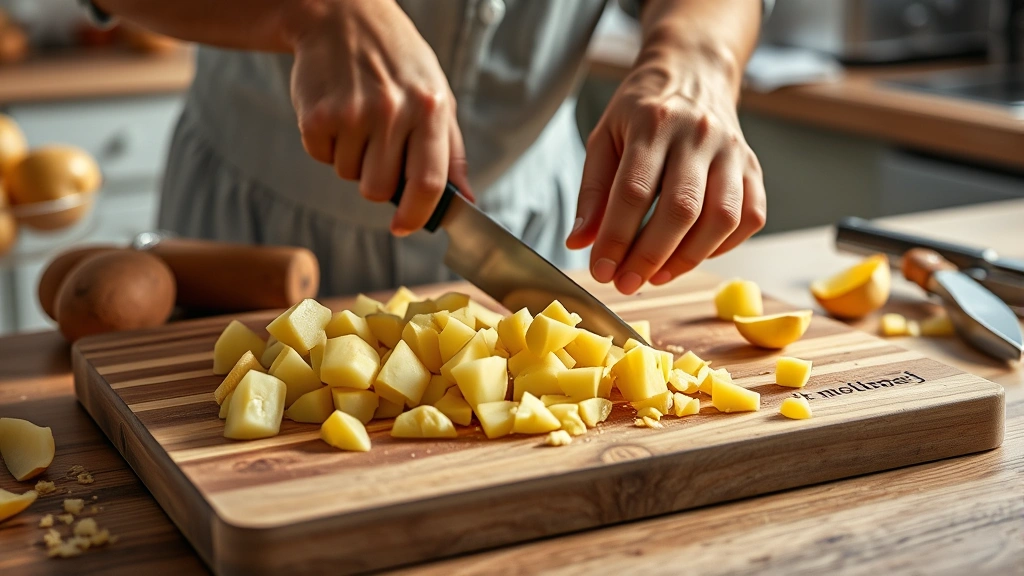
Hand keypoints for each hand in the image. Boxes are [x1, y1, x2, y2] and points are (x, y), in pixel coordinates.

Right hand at [288, 0, 471, 234]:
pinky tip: (337, 113)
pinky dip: (327, 145)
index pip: (427, 183)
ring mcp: (352, 113)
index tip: (406, 226)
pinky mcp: (316, 114)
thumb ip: (452, 152)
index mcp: (430, 109)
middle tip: (378, 150)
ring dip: (352, 160)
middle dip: (378, 183)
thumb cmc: (398, 61)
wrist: (342, 16)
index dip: (417, 215)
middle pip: (380, 190)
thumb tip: (465, 200)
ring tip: (359, 120)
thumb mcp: (438, 96)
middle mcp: (392, 111)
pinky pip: (322, 157)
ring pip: (349, 176)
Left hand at [566, 44, 765, 294]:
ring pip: (722, 218)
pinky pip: (749, 218)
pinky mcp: (754, 168)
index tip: (601, 270)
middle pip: (681, 208)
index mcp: (654, 123)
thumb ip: (592, 192)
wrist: (694, 73)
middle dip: (650, 256)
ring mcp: (732, 151)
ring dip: (688, 258)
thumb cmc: (642, 111)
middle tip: (626, 284)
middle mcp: (699, 135)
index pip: (634, 191)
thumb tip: (579, 242)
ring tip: (656, 276)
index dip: (616, 238)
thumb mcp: (604, 138)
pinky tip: (692, 254)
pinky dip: (722, 247)